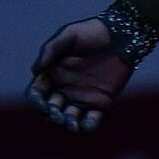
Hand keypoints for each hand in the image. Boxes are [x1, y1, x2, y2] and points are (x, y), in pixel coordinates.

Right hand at [26, 17, 133, 133]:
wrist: (122, 33)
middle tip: (57, 112)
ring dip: (66, 124)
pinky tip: (85, 126)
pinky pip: (91, 120)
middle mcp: (64, 89)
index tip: (41, 101)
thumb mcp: (69, 34)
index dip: (35, 100)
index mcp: (52, 75)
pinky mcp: (101, 103)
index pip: (37, 93)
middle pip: (50, 110)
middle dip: (50, 114)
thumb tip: (35, 71)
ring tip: (71, 123)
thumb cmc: (93, 31)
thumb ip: (50, 49)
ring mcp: (82, 97)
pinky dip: (87, 127)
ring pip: (68, 119)